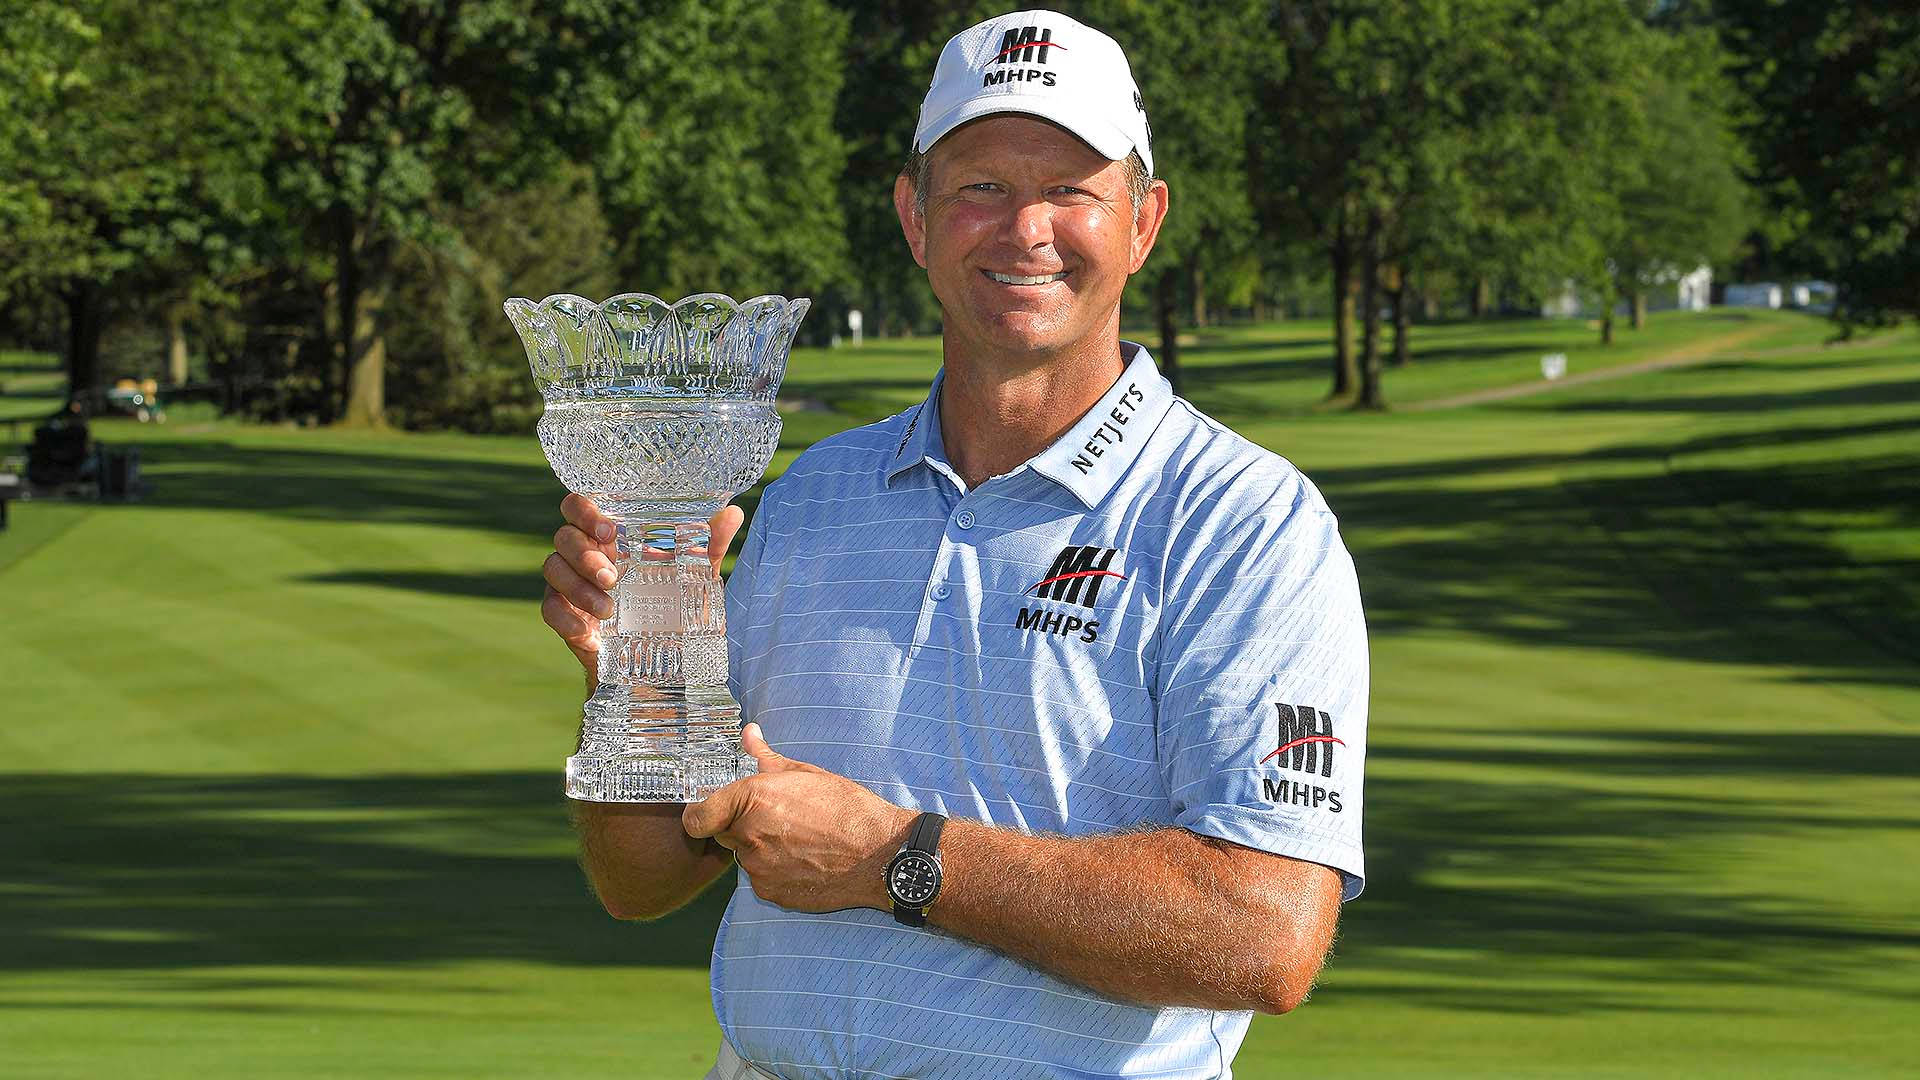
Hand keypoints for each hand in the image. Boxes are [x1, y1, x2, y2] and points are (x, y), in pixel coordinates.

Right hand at [541, 494, 744, 682]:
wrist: (660, 659)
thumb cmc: (672, 603)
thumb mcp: (695, 575)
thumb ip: (710, 544)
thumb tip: (733, 512)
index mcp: (608, 537)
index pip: (578, 507)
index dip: (584, 510)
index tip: (609, 530)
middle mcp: (584, 554)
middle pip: (562, 536)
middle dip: (583, 554)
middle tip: (612, 576)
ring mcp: (570, 584)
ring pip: (552, 569)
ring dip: (578, 587)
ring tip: (609, 608)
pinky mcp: (565, 616)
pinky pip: (549, 609)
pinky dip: (565, 617)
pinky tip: (589, 630)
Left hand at [682, 723, 914, 913]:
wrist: (878, 855)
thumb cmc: (847, 809)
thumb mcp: (807, 774)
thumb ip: (766, 757)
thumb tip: (749, 733)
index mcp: (752, 798)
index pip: (698, 815)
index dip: (700, 814)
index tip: (707, 813)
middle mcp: (748, 834)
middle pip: (722, 833)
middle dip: (739, 826)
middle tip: (774, 820)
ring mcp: (758, 867)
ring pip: (744, 856)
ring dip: (759, 848)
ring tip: (797, 840)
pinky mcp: (770, 891)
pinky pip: (760, 878)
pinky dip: (774, 871)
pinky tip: (802, 860)